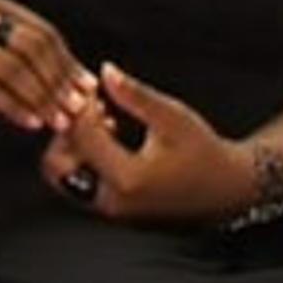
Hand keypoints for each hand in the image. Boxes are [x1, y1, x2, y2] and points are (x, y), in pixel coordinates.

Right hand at [0, 0, 95, 132]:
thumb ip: (12, 50)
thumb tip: (62, 76)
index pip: (43, 30)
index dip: (68, 60)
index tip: (86, 87)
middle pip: (33, 47)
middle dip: (59, 80)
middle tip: (77, 107)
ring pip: (14, 68)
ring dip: (40, 98)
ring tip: (57, 120)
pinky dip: (13, 107)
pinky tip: (28, 122)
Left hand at [42, 64, 255, 226]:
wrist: (225, 190)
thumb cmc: (204, 153)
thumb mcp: (173, 117)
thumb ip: (135, 96)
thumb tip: (106, 71)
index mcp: (126, 178)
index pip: (82, 136)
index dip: (82, 107)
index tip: (95, 91)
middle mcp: (111, 200)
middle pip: (57, 165)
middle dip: (68, 133)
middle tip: (92, 111)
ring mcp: (110, 210)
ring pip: (64, 178)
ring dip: (73, 148)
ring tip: (104, 126)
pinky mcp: (112, 211)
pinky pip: (80, 184)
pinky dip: (83, 161)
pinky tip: (110, 140)